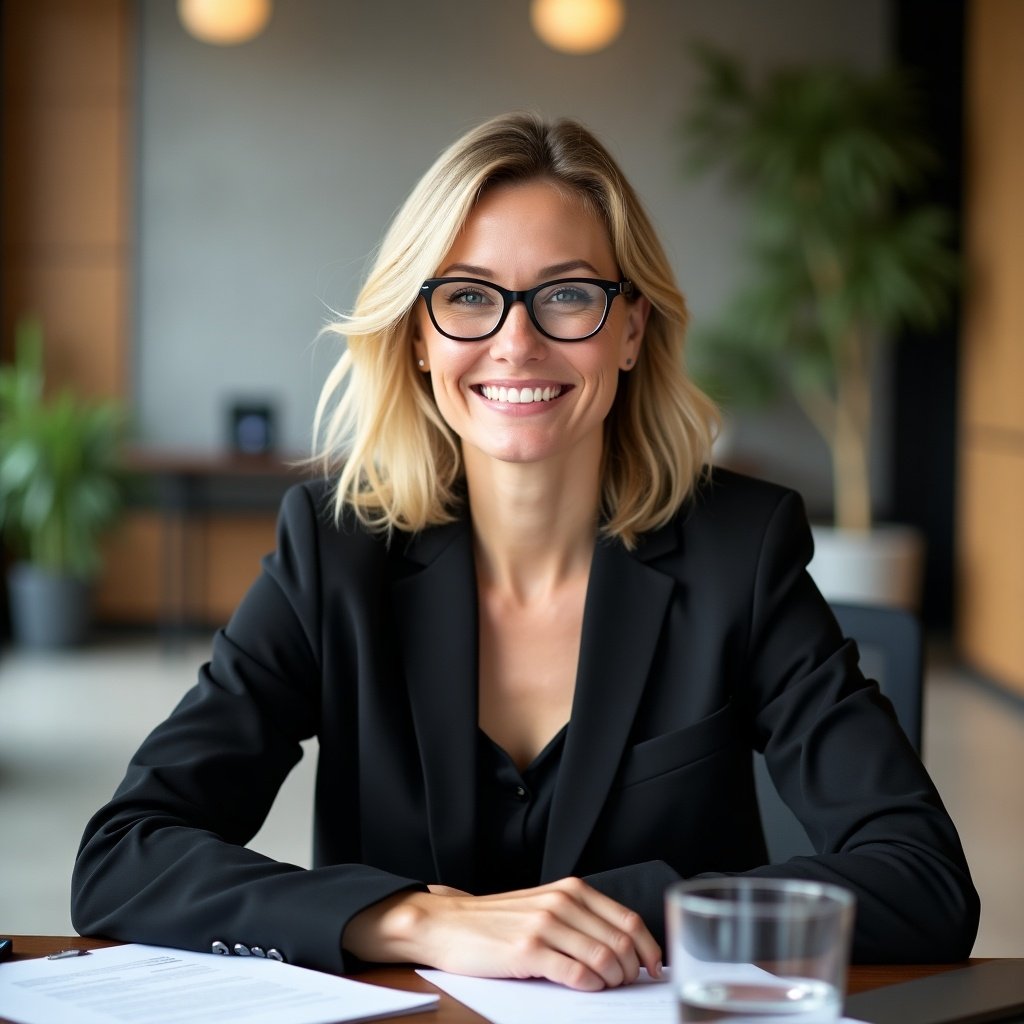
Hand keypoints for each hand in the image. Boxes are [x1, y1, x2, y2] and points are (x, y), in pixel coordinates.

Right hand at [344, 877, 661, 990]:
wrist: (450, 923)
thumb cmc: (498, 921)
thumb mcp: (545, 906)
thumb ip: (580, 919)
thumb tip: (624, 948)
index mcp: (572, 889)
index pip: (628, 919)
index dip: (648, 948)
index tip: (654, 968)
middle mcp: (563, 902)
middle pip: (621, 942)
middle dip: (631, 971)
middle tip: (625, 985)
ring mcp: (545, 925)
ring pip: (604, 959)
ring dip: (612, 981)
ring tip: (603, 987)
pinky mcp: (528, 951)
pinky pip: (577, 974)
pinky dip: (589, 987)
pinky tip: (584, 988)